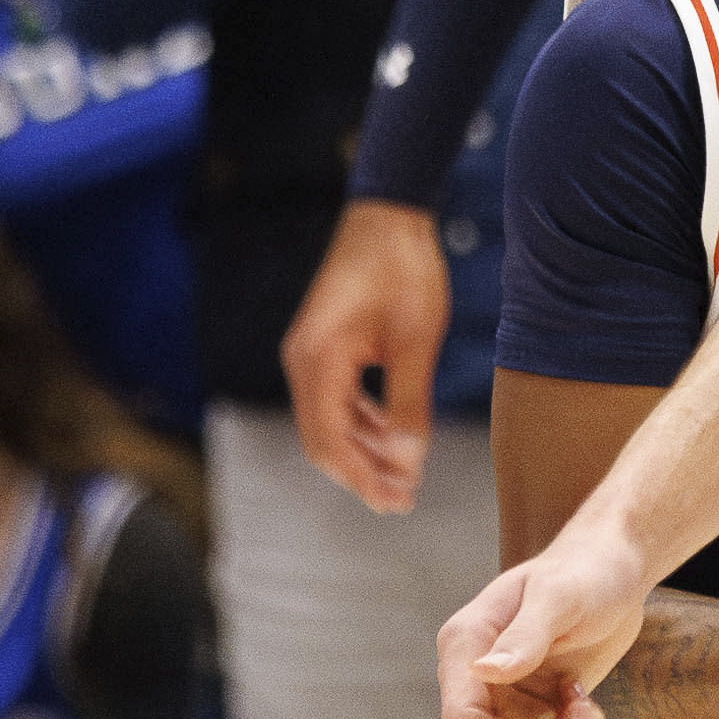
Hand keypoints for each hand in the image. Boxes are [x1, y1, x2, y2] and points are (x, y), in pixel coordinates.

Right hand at [284, 200, 455, 512]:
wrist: (389, 217)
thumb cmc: (404, 271)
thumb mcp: (415, 342)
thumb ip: (408, 404)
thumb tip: (406, 462)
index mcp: (317, 361)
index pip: (329, 441)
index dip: (361, 478)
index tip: (395, 502)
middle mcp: (303, 362)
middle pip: (323, 439)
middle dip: (362, 473)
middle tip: (402, 501)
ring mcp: (310, 355)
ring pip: (331, 422)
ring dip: (365, 450)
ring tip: (405, 476)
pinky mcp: (325, 348)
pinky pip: (337, 400)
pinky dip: (364, 423)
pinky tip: (395, 437)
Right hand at [445, 515, 649, 718]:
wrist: (616, 569)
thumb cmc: (586, 570)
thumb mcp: (559, 596)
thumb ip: (525, 636)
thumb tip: (485, 672)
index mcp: (466, 646)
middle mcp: (476, 680)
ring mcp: (504, 699)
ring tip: (587, 707)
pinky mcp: (534, 711)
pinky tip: (585, 703)